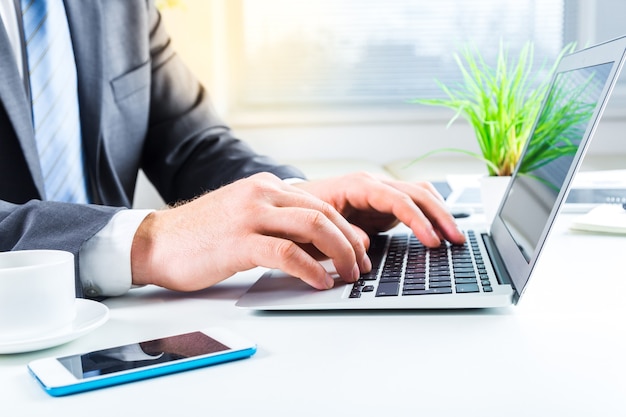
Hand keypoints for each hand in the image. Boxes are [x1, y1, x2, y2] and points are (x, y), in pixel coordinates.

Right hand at [130, 173, 368, 291]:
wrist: (155, 242)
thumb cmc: (201, 236)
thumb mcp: (245, 217)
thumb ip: (278, 222)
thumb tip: (318, 246)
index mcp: (266, 186)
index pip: (320, 204)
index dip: (346, 229)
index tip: (359, 250)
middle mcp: (261, 193)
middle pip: (323, 213)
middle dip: (350, 243)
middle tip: (362, 266)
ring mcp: (250, 214)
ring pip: (312, 227)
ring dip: (339, 254)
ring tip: (348, 275)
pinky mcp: (239, 241)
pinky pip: (287, 252)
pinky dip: (310, 269)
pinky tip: (320, 282)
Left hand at [293, 172, 465, 246]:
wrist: (295, 203)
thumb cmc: (303, 213)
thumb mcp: (317, 225)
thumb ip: (343, 232)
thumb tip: (366, 244)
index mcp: (358, 185)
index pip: (397, 199)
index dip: (417, 220)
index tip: (432, 241)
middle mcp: (374, 184)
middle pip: (417, 193)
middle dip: (440, 216)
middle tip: (456, 240)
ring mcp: (382, 191)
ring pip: (422, 194)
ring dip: (441, 214)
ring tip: (457, 238)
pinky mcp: (385, 203)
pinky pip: (416, 202)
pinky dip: (432, 214)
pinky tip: (442, 230)